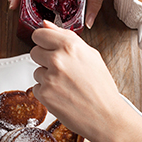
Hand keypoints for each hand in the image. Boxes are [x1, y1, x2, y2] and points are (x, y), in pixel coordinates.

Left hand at [30, 21, 141, 141]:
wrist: (106, 117)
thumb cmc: (102, 88)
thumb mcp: (90, 55)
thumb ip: (65, 37)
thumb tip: (45, 25)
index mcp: (70, 45)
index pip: (39, 34)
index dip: (43, 41)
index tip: (47, 47)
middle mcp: (58, 59)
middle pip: (34, 52)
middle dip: (44, 60)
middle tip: (61, 70)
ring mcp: (50, 77)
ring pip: (36, 71)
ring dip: (46, 78)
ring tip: (66, 86)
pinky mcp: (44, 95)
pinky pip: (37, 88)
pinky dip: (46, 93)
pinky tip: (62, 96)